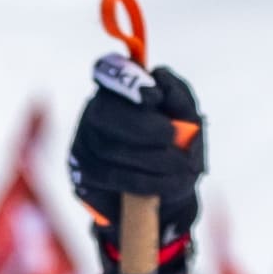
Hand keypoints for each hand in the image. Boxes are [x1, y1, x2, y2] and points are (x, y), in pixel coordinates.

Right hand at [65, 66, 204, 266]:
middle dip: (144, 126)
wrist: (169, 201)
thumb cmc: (178, 153)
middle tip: (172, 135)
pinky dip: (147, 180)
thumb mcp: (190, 122)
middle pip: (104, 112)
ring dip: (155, 158)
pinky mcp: (82, 176)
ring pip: (111, 148)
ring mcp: (84, 145)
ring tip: (182, 166)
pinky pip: (112, 177)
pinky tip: (168, 183)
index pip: (107, 72)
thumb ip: (179, 96)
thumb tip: (160, 76)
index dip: (126, 80)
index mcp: (121, 91)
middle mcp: (96, 113)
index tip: (154, 96)